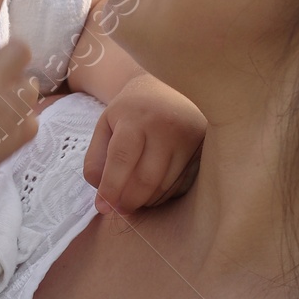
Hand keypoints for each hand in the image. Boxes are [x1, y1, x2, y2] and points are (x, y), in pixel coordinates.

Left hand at [82, 73, 204, 213]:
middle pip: (146, 178)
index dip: (110, 188)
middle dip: (129, 201)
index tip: (102, 206)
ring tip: (135, 198)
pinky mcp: (202, 149)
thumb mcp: (105, 126)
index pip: (121, 159)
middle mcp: (166, 126)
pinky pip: (182, 184)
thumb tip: (102, 195)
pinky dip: (165, 195)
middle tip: (119, 209)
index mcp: (136, 117)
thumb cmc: (130, 112)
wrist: (164, 89)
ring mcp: (188, 138)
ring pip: (165, 186)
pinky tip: (153, 190)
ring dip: (147, 201)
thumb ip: (96, 159)